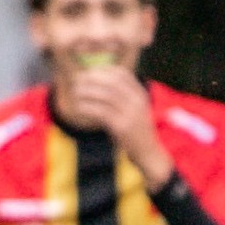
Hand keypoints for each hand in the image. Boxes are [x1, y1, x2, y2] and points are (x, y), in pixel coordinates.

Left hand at [65, 65, 173, 188]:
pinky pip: (101, 112)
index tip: (90, 72)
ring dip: (87, 92)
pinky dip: (88, 108)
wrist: (148, 153)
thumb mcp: (134, 111)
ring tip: (75, 93)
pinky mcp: (122, 127)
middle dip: (93, 79)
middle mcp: (137, 102)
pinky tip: (79, 108)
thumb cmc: (136, 132)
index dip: (104, 70)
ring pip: (105, 95)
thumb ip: (121, 98)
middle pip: (111, 82)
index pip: (122, 74)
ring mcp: (130, 114)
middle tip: (78, 81)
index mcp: (140, 95)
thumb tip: (97, 86)